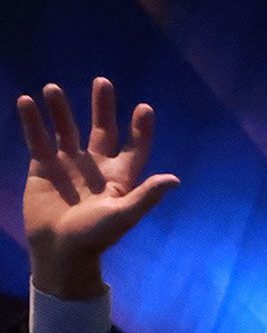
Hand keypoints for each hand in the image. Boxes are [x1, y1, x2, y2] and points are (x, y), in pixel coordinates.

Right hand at [17, 79, 178, 299]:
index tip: (144, 108)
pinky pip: (37, 139)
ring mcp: (69, 165)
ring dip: (61, 110)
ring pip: (66, 130)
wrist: (60, 251)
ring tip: (53, 88)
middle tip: (103, 82)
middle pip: (101, 130)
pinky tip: (26, 101)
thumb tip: (174, 179)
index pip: (134, 148)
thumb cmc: (96, 237)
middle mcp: (96, 167)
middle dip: (102, 108)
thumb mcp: (123, 215)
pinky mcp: (43, 168)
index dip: (140, 130)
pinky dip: (32, 121)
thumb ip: (146, 196)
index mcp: (120, 178)